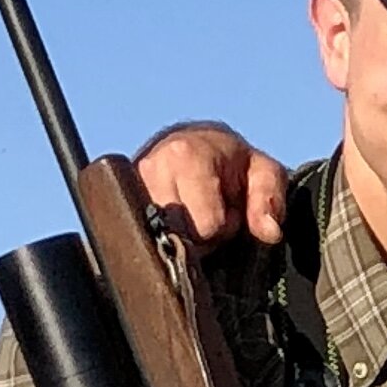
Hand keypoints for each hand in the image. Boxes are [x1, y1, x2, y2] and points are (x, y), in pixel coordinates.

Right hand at [134, 121, 294, 248]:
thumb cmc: (234, 163)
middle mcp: (149, 167)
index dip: (222, 227)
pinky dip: (158, 235)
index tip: (225, 209)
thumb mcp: (264, 173)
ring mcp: (128, 185)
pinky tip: (168, 218)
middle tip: (205, 210)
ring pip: (159, 241)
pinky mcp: (117, 201)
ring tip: (188, 212)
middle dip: (198, 233)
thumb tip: (270, 231)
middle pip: (180, 237)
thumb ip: (270, 199)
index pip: (206, 227)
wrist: (194, 145)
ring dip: (178, 234)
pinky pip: (139, 238)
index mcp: (185, 154)